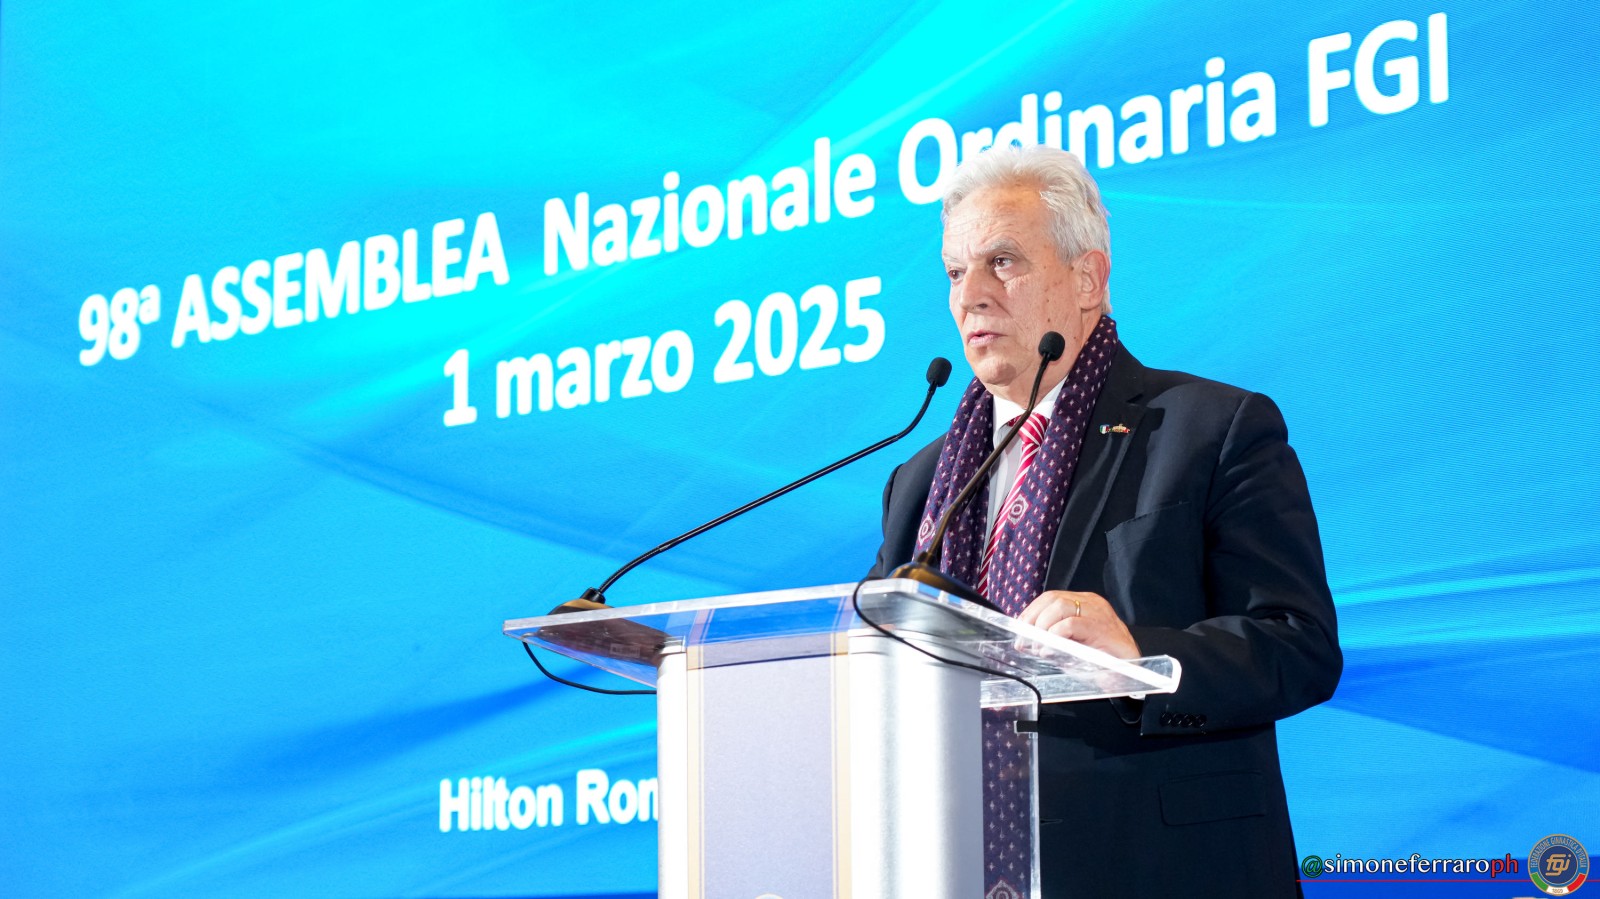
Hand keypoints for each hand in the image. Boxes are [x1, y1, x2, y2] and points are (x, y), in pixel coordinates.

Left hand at [1018, 591, 1140, 659]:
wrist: (1132, 674)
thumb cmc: (1102, 661)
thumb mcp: (1071, 648)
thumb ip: (1051, 641)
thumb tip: (1026, 642)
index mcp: (1084, 604)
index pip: (1050, 598)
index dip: (1031, 612)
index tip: (1019, 630)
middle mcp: (1091, 603)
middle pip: (1052, 599)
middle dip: (1032, 619)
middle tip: (1024, 641)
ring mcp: (1098, 613)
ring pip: (1060, 606)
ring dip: (1042, 627)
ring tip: (1038, 646)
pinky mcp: (1102, 627)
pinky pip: (1071, 624)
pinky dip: (1055, 636)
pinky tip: (1049, 649)